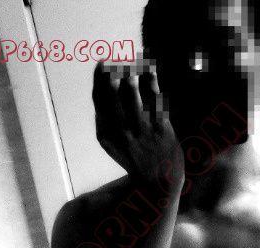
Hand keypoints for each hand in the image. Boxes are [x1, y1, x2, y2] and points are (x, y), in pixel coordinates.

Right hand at [93, 61, 184, 188]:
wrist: (158, 178)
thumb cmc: (134, 156)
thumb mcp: (111, 143)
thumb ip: (104, 121)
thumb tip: (99, 89)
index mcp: (106, 134)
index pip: (99, 101)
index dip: (99, 79)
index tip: (102, 63)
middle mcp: (122, 132)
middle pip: (114, 96)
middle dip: (112, 73)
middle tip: (114, 58)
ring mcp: (141, 130)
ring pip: (134, 97)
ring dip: (131, 75)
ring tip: (131, 61)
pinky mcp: (160, 128)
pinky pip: (154, 100)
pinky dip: (151, 82)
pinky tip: (150, 68)